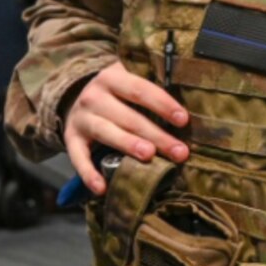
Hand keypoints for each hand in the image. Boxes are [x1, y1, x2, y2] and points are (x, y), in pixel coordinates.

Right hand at [63, 61, 189, 193]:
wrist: (74, 96)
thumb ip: (152, 89)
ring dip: (128, 145)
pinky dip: (87, 174)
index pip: (140, 90)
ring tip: (149, 156)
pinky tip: (101, 187)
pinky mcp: (71, 138)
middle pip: (129, 117)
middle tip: (179, 151)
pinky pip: (78, 157)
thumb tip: (194, 106)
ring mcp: (81, 118)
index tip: (183, 120)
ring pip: (106, 133)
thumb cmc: (118, 93)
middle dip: (156, 135)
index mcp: (113, 77)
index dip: (162, 105)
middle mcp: (94, 96)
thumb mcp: (130, 80)